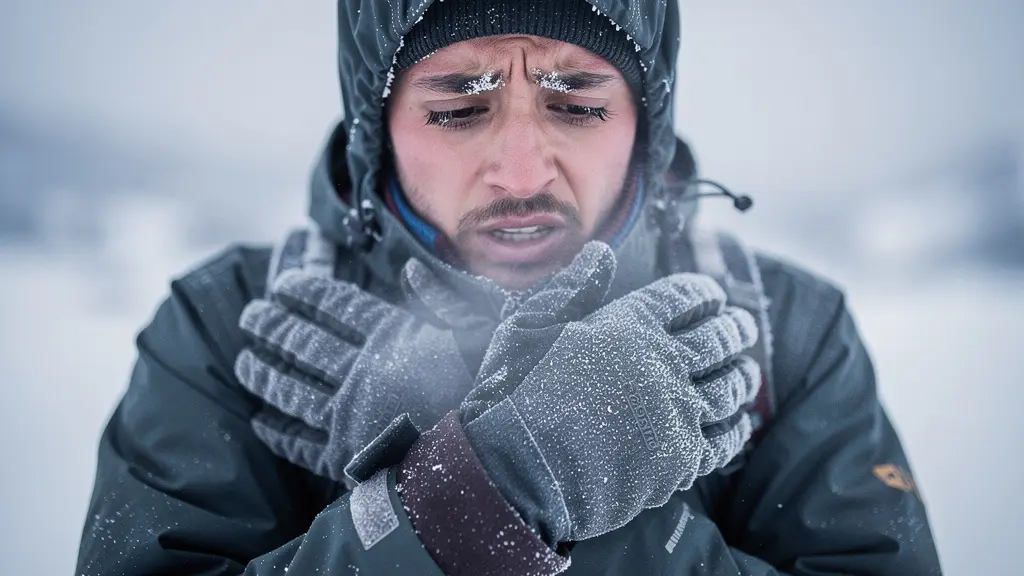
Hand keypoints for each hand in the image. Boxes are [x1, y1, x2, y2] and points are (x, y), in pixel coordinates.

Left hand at [234, 260, 479, 483]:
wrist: (492, 450)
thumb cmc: (491, 382)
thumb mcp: (480, 325)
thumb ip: (442, 295)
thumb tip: (410, 268)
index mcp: (392, 336)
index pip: (335, 305)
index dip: (304, 292)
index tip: (282, 285)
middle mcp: (362, 371)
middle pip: (302, 343)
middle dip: (270, 327)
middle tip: (249, 316)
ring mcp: (349, 415)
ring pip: (291, 390)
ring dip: (263, 374)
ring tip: (242, 362)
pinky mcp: (347, 457)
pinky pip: (300, 442)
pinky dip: (277, 432)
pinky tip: (261, 421)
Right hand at [461, 242, 761, 542]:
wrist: (519, 467)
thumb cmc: (516, 392)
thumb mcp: (530, 324)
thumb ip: (571, 287)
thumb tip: (600, 253)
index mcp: (629, 323)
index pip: (683, 297)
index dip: (704, 292)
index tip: (715, 295)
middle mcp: (663, 361)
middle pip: (718, 338)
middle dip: (736, 330)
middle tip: (745, 327)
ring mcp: (677, 410)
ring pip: (729, 387)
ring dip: (743, 375)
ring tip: (747, 372)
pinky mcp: (680, 458)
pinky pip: (724, 440)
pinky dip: (737, 429)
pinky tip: (740, 425)